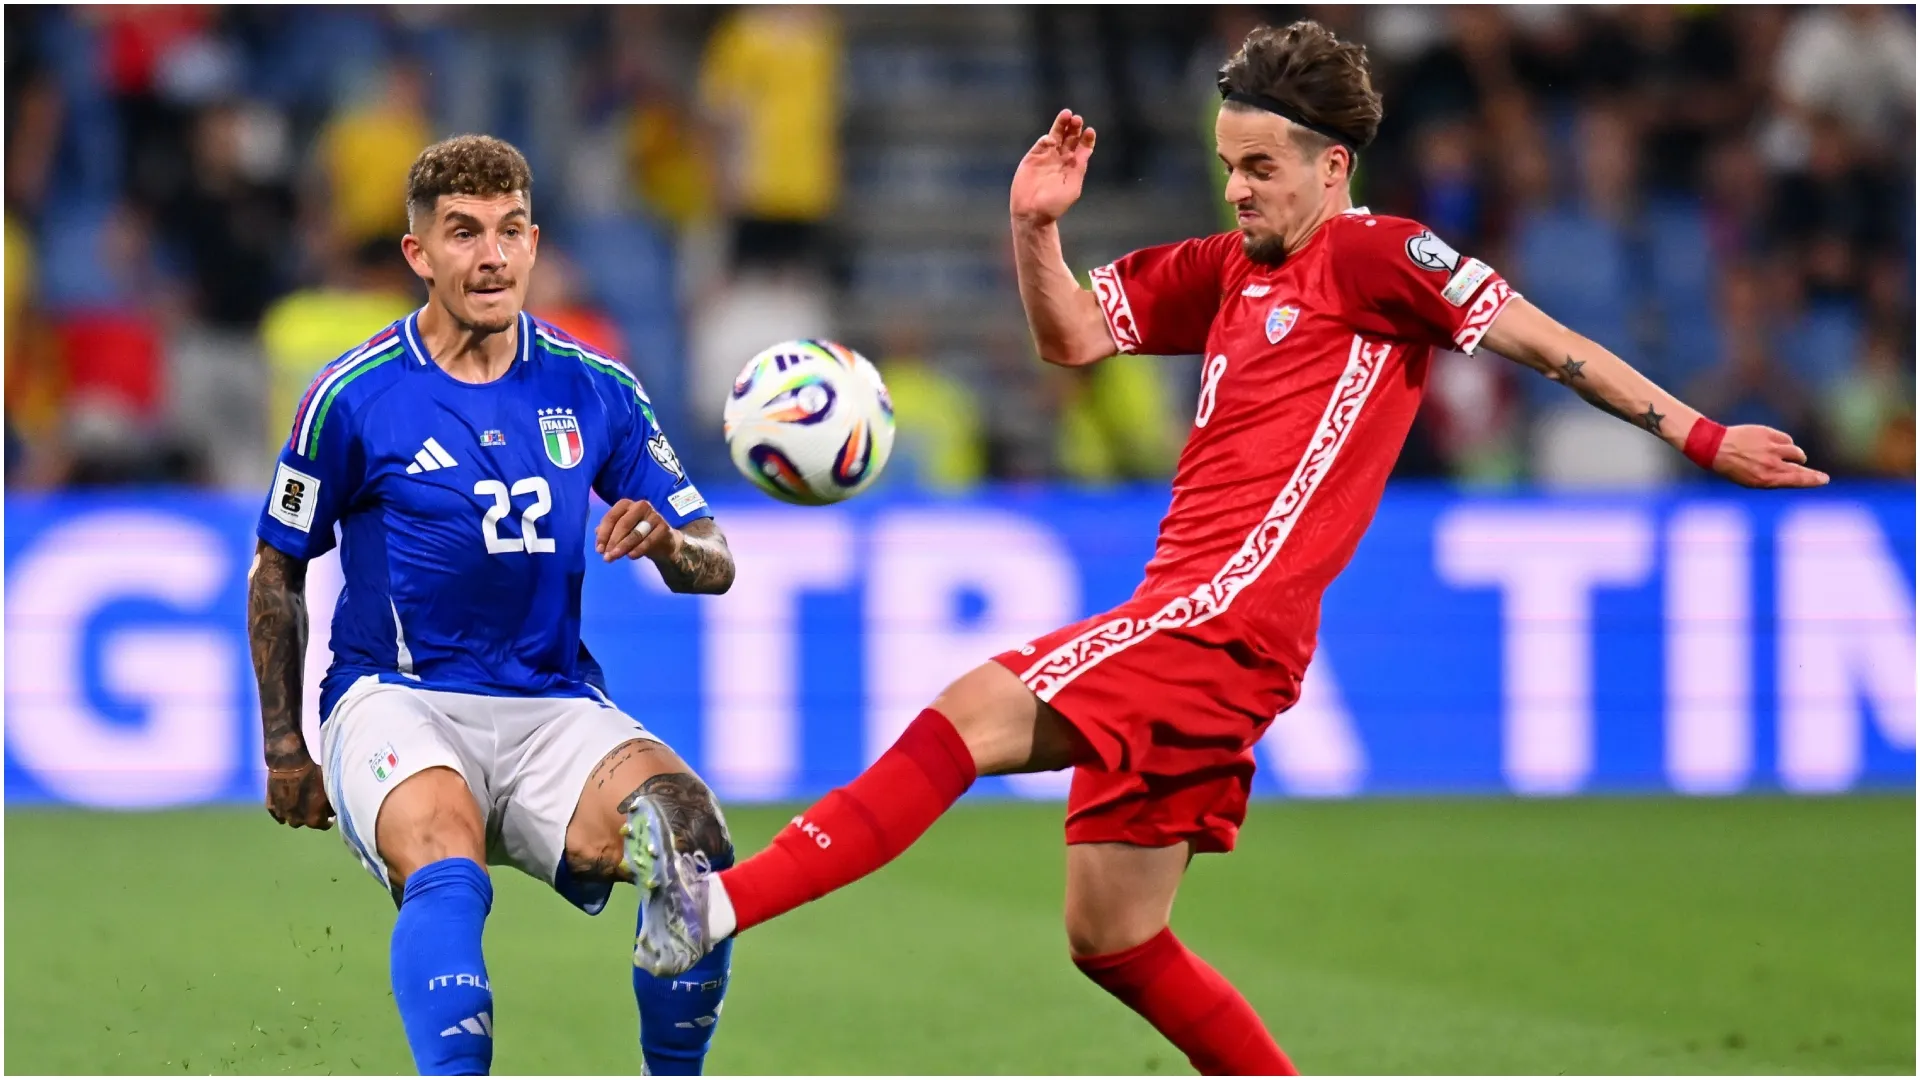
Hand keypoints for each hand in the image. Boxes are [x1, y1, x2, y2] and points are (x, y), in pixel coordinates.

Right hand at [266, 753, 333, 829]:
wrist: (290, 764)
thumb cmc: (313, 775)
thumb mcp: (328, 789)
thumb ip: (330, 805)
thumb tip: (331, 811)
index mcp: (314, 820)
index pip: (325, 825)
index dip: (328, 818)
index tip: (328, 812)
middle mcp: (297, 821)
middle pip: (307, 822)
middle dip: (311, 814)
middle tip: (312, 802)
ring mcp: (282, 815)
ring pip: (291, 818)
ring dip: (296, 813)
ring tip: (299, 800)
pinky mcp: (270, 807)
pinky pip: (278, 813)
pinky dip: (283, 809)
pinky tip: (287, 801)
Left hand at [596, 499, 679, 562]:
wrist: (664, 542)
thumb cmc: (638, 534)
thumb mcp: (621, 531)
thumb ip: (608, 531)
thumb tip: (597, 534)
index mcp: (627, 504)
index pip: (611, 517)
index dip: (604, 534)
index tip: (599, 550)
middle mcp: (641, 506)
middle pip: (623, 524)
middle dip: (612, 542)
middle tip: (606, 556)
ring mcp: (654, 516)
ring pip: (636, 533)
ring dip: (623, 547)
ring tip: (615, 558)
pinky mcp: (664, 527)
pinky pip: (649, 540)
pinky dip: (638, 549)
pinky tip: (630, 556)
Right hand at [1010, 109, 1095, 225]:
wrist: (1032, 213)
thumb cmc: (1054, 205)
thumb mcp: (1072, 188)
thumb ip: (1078, 169)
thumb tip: (1082, 154)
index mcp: (1073, 166)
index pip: (1082, 147)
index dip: (1087, 138)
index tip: (1090, 131)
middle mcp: (1061, 159)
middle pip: (1070, 138)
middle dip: (1074, 128)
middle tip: (1077, 119)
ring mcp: (1046, 157)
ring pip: (1056, 136)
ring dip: (1061, 125)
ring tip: (1067, 114)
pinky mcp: (1032, 158)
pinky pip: (1041, 145)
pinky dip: (1046, 140)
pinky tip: (1051, 139)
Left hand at [1713, 425, 1829, 487]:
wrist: (1715, 447)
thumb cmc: (1734, 467)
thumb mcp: (1752, 480)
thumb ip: (1775, 478)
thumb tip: (1797, 474)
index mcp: (1766, 479)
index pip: (1796, 480)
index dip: (1812, 480)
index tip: (1824, 480)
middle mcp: (1770, 464)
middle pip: (1800, 467)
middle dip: (1812, 473)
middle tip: (1821, 477)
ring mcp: (1770, 448)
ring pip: (1796, 451)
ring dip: (1795, 456)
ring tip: (1788, 458)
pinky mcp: (1768, 434)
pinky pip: (1787, 440)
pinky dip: (1784, 444)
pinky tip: (1775, 446)